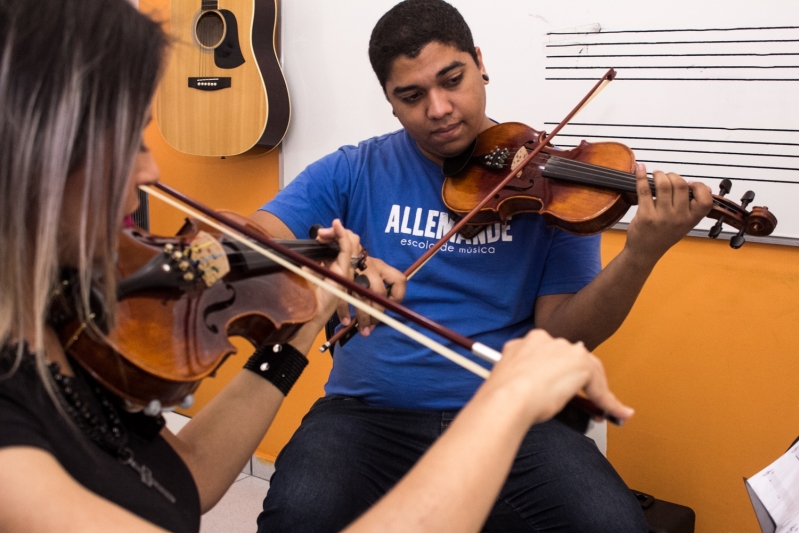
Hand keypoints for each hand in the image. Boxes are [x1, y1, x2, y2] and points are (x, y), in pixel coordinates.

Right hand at [337, 255, 405, 336]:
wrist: (333, 247)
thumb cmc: (355, 262)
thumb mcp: (371, 268)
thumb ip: (379, 284)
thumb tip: (385, 309)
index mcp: (381, 266)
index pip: (399, 280)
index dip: (397, 297)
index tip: (389, 307)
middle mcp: (370, 268)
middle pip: (379, 293)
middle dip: (378, 314)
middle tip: (373, 326)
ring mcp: (355, 272)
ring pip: (362, 298)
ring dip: (363, 318)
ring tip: (364, 331)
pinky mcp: (340, 276)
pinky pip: (343, 297)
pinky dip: (344, 312)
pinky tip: (346, 321)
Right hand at [486, 330, 633, 426]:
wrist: (508, 399)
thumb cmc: (504, 395)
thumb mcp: (511, 378)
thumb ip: (526, 376)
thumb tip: (538, 391)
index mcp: (528, 342)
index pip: (554, 356)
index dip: (561, 375)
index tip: (562, 389)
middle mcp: (548, 341)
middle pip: (574, 360)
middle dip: (581, 381)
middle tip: (586, 402)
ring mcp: (566, 350)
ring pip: (589, 371)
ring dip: (598, 391)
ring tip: (602, 410)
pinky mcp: (581, 364)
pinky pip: (600, 387)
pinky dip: (609, 402)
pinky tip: (615, 413)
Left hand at [625, 163, 712, 264]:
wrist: (645, 252)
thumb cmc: (664, 235)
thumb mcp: (685, 224)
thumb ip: (694, 208)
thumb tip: (706, 189)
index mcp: (691, 219)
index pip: (705, 199)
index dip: (699, 187)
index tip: (690, 183)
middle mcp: (679, 218)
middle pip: (681, 185)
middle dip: (672, 176)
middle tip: (666, 176)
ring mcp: (662, 217)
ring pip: (663, 185)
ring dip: (658, 175)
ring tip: (655, 174)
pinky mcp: (645, 216)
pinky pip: (644, 190)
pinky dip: (641, 177)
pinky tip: (640, 169)